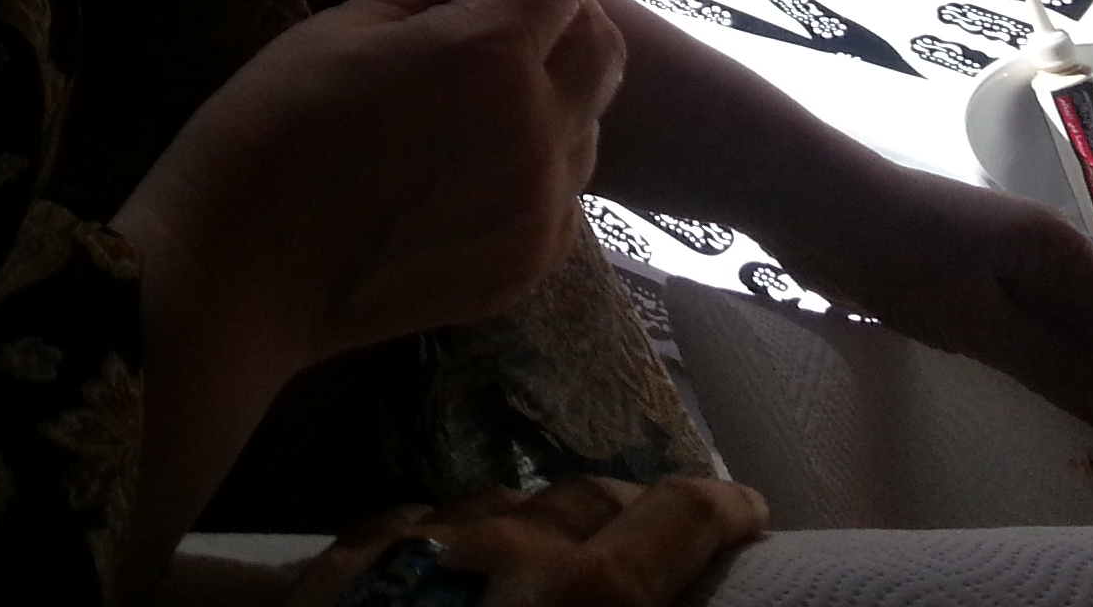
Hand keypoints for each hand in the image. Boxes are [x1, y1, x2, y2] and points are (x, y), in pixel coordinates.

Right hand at [111, 0, 624, 583]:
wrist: (236, 279)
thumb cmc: (270, 134)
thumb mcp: (344, 30)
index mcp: (487, 59)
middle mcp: (537, 133)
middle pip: (597, 42)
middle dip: (559, 0)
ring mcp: (543, 210)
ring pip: (590, 116)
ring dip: (556, 76)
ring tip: (486, 68)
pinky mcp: (531, 264)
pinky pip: (565, 186)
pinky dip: (541, 148)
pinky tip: (477, 145)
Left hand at [275, 481, 768, 606]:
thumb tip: (628, 594)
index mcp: (582, 598)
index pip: (678, 517)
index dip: (723, 506)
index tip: (748, 507)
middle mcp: (505, 544)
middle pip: (588, 496)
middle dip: (629, 509)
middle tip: (650, 536)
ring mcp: (416, 538)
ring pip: (499, 499)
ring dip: (535, 521)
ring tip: (548, 551)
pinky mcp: (343, 554)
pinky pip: (415, 519)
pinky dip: (451, 533)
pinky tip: (445, 557)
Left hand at [767, 161, 1092, 433]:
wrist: (811, 200)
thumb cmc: (895, 252)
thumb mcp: (976, 322)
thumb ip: (1056, 367)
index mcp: (1065, 250)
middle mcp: (1052, 249)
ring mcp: (1014, 260)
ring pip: (1088, 325)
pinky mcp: (978, 277)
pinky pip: (1043, 326)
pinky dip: (1066, 367)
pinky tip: (1061, 403)